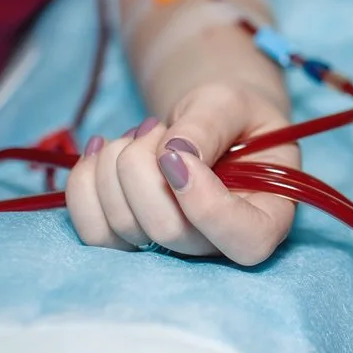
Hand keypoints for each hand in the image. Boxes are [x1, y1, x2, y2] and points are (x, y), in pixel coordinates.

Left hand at [65, 82, 299, 264]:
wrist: (208, 122)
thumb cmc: (233, 114)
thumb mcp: (232, 103)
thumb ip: (209, 126)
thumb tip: (173, 154)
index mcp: (268, 216)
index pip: (247, 241)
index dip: (206, 204)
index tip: (175, 153)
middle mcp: (221, 244)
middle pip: (171, 233)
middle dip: (145, 170)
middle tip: (155, 126)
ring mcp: (173, 249)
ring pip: (125, 231)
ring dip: (115, 168)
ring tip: (139, 134)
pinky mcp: (132, 242)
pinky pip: (92, 231)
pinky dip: (84, 184)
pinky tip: (99, 150)